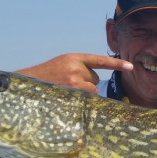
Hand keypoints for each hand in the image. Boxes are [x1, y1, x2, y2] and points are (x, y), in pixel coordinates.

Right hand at [17, 53, 132, 92]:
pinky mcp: (72, 92)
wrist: (25, 85)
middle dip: (85, 82)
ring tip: (65, 90)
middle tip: (66, 83)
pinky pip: (86, 97)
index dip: (116, 64)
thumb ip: (78, 68)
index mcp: (73, 57)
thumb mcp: (61, 65)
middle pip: (94, 78)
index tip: (131, 66)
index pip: (99, 60)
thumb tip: (94, 83)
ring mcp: (74, 80)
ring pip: (91, 89)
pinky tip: (68, 96)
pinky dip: (81, 99)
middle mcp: (75, 67)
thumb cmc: (45, 78)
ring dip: (82, 92)